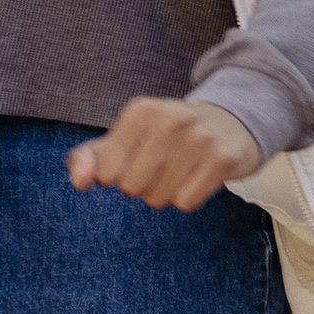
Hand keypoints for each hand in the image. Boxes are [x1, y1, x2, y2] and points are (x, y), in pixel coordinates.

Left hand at [70, 97, 260, 211]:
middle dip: (143, 185)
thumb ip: (89, 158)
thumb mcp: (124, 138)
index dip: (118, 174)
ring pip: (159, 198)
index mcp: (140, 110)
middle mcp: (171, 119)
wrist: (232, 121)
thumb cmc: (166, 136)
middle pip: (132, 188)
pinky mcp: (223, 158)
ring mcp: (200, 138)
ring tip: (181, 169)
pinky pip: (186, 202)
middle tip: (162, 165)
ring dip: (166, 193)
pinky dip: (190, 197)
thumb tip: (81, 183)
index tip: (139, 157)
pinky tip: (199, 176)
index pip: (107, 174)